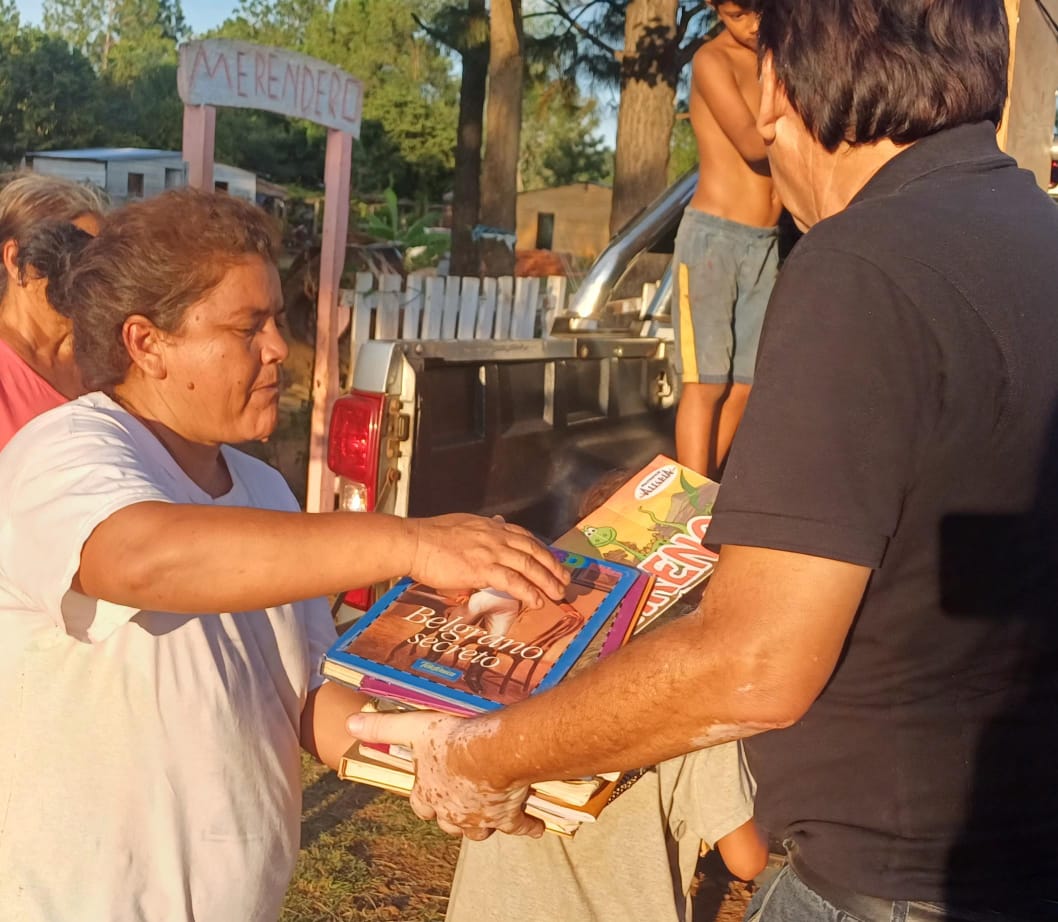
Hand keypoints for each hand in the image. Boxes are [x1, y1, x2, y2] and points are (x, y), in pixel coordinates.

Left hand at [347, 709, 543, 838]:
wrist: (493, 752)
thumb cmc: (452, 739)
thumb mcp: (414, 727)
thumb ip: (383, 727)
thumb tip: (350, 722)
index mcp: (429, 794)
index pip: (421, 805)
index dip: (424, 799)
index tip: (429, 793)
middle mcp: (452, 813)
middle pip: (450, 823)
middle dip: (453, 815)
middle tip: (461, 801)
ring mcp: (481, 819)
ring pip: (479, 831)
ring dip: (483, 823)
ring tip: (490, 812)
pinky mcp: (509, 817)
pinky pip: (519, 827)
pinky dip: (527, 826)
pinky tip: (534, 824)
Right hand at [407, 514, 568, 609]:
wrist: (414, 542)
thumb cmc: (431, 536)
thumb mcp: (463, 524)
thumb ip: (482, 528)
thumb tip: (495, 523)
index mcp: (490, 526)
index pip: (524, 536)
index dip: (542, 549)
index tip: (552, 560)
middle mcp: (495, 536)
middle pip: (533, 550)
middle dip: (552, 566)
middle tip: (565, 579)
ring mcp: (490, 551)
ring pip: (528, 565)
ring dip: (546, 580)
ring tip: (558, 594)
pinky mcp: (482, 568)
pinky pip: (512, 581)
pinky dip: (528, 591)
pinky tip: (536, 601)